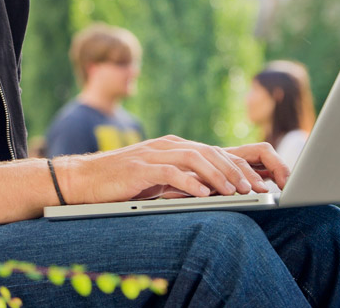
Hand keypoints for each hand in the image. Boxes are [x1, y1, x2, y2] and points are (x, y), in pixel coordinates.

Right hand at [53, 136, 289, 204]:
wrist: (83, 179)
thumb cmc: (120, 182)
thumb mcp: (155, 179)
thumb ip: (180, 178)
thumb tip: (211, 192)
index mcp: (172, 146)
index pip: (212, 151)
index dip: (237, 166)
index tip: (256, 184)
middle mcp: (165, 145)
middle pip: (208, 151)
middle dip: (234, 170)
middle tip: (254, 189)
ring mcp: (152, 154)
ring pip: (194, 157)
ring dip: (217, 175)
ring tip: (235, 191)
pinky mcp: (139, 167)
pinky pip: (170, 172)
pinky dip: (189, 182)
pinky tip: (203, 195)